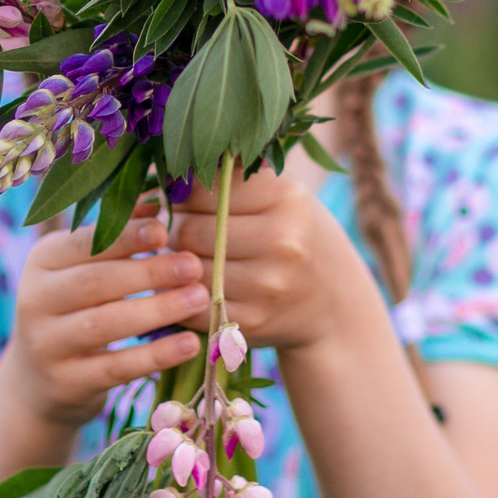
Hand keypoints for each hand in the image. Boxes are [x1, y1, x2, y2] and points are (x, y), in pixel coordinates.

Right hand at [0, 214, 206, 427]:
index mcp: (42, 261)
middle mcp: (35, 300)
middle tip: (193, 266)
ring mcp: (47, 345)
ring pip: (105, 325)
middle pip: (95, 283)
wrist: (37, 382)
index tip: (164, 230)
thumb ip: (115, 237)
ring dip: (157, 310)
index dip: (125, 237)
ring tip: (199, 298)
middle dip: (148, 273)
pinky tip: (189, 344)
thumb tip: (157, 202)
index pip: (83, 244)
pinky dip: (155, 356)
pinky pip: (115, 368)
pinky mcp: (66, 383)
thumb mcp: (83, 270)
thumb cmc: (74, 309)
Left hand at [169, 167, 369, 353]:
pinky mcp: (253, 321)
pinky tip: (190, 282)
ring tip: (181, 251)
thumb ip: (231, 177)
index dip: (181, 195)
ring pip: (189, 269)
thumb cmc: (292, 233)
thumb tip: (167, 175)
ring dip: (174, 262)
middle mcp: (282, 241)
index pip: (204, 190)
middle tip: (173, 226)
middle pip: (191, 231)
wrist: (330, 298)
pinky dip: (183, 294)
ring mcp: (269, 286)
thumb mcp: (278, 193)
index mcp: (286, 198)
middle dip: (173, 228)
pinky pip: (194, 306)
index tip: (178, 197)